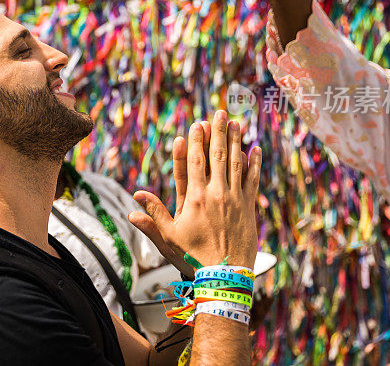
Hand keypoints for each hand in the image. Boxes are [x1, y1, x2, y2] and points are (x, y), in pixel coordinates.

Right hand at [128, 110, 260, 268]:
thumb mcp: (168, 237)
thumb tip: (134, 200)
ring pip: (235, 163)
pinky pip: (252, 180)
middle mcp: (215, 194)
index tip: (195, 124)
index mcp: (194, 199)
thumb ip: (152, 216)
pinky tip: (255, 149)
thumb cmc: (193, 258)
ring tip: (235, 123)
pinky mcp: (248, 208)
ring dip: (235, 141)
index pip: (194, 162)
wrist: (224, 276)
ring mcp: (234, 200)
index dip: (195, 141)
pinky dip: (254, 164)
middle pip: (216, 156)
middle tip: (218, 113)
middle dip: (216, 132)